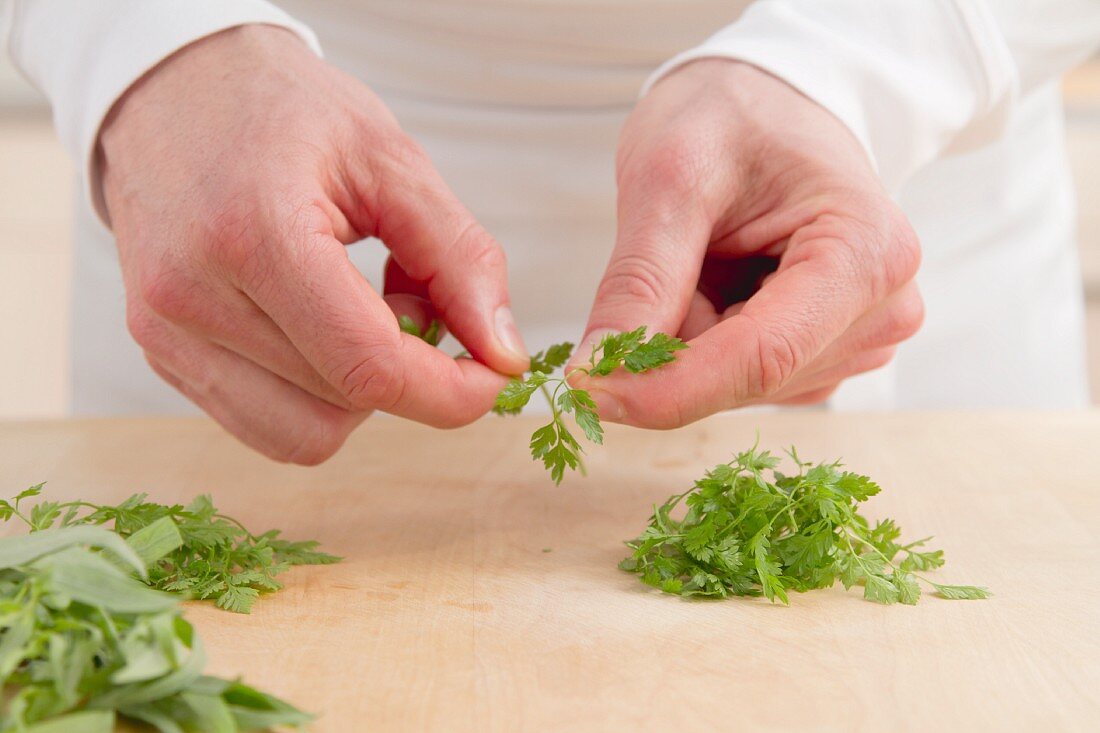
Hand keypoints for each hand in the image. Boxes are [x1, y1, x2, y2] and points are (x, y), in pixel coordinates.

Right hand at [99, 25, 527, 462]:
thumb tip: (502, 356)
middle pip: (344, 404)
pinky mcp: (161, 356)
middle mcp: (190, 297)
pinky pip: (264, 424)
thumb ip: (460, 260)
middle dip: (408, 371)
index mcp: (254, 233)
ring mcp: (165, 334)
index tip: (492, 375)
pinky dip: (314, 395)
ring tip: (357, 309)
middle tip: (411, 297)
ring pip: (304, 435)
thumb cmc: (282, 111)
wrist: (171, 89)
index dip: (450, 392)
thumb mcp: (391, 160)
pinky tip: (316, 328)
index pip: (369, 367)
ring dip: (358, 391)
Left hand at [577, 60, 922, 426]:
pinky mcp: (830, 356)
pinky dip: (704, 344)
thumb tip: (600, 370)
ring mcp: (860, 340)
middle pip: (747, 378)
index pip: (761, 357)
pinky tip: (718, 282)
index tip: (589, 389)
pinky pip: (742, 381)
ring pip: (737, 386)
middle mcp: (883, 308)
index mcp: (866, 250)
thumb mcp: (670, 175)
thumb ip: (641, 277)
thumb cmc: (730, 118)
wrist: (767, 105)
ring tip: (707, 254)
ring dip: (691, 338)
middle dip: (676, 344)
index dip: (667, 388)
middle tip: (660, 258)